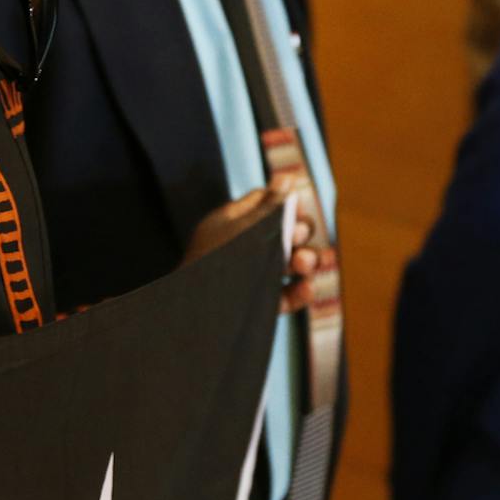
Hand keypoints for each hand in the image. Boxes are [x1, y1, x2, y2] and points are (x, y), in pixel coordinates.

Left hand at [184, 177, 320, 313]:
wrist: (191, 322)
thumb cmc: (215, 268)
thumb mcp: (246, 230)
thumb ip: (271, 206)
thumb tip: (288, 177)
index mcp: (229, 224)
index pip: (262, 204)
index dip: (284, 202)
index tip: (297, 208)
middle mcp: (240, 249)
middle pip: (282, 233)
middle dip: (298, 233)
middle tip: (298, 235)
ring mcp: (249, 278)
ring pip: (288, 265)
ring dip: (304, 261)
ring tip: (305, 264)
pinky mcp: (256, 305)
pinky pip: (283, 295)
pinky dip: (298, 293)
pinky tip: (307, 289)